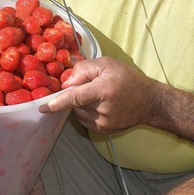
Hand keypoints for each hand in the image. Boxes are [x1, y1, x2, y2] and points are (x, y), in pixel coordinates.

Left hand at [40, 56, 156, 134]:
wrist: (151, 102)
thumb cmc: (128, 79)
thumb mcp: (107, 64)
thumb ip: (83, 70)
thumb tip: (66, 83)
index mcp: (103, 91)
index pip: (74, 98)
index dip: (57, 103)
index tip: (42, 107)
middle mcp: (102, 110)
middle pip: (74, 103)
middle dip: (75, 94)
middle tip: (90, 87)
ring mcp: (103, 123)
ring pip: (78, 112)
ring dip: (80, 104)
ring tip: (98, 95)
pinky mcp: (103, 130)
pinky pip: (84, 119)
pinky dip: (86, 111)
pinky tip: (99, 104)